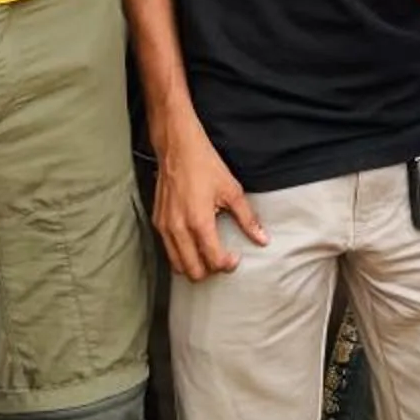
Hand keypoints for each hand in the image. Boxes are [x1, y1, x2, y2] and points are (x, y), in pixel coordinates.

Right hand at [151, 117, 268, 280]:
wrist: (178, 148)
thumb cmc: (204, 165)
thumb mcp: (232, 190)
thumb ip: (247, 219)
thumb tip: (262, 238)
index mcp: (199, 222)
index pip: (213, 261)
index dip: (227, 264)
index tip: (235, 258)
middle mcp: (178, 228)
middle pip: (193, 271)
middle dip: (210, 270)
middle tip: (221, 258)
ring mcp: (165, 227)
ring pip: (177, 265)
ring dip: (194, 266)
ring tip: (207, 254)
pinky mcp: (157, 222)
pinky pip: (167, 250)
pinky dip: (181, 254)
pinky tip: (193, 244)